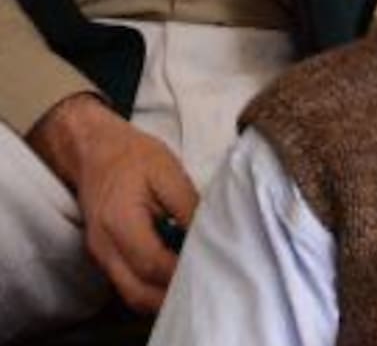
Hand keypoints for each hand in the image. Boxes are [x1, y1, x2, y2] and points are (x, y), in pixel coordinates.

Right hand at [27, 94, 198, 312]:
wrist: (94, 150)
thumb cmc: (133, 156)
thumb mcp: (168, 171)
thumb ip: (188, 206)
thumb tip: (209, 236)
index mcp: (119, 222)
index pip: (152, 265)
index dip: (182, 273)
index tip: (211, 268)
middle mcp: (103, 247)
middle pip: (139, 293)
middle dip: (173, 296)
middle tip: (206, 282)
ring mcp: (100, 256)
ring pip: (132, 295)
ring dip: (162, 296)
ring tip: (194, 279)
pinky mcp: (105, 257)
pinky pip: (129, 284)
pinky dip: (153, 287)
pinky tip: (177, 273)